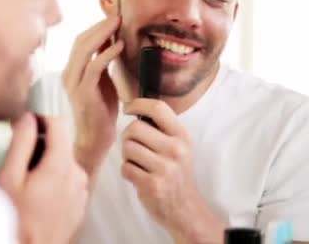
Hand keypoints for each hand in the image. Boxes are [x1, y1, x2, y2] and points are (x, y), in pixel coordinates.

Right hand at [0, 113, 88, 243]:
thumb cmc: (16, 217)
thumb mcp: (10, 176)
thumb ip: (21, 143)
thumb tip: (28, 119)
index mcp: (61, 165)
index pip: (58, 124)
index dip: (40, 119)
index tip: (26, 124)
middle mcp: (77, 175)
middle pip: (60, 144)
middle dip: (40, 146)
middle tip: (19, 162)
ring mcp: (80, 191)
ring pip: (64, 163)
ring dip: (47, 164)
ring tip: (27, 182)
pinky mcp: (79, 204)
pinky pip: (67, 181)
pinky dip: (54, 181)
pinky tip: (38, 195)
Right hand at [62, 16, 123, 176]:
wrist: (95, 138)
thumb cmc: (101, 110)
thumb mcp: (102, 80)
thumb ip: (103, 61)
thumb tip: (112, 39)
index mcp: (71, 70)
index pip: (81, 40)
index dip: (96, 27)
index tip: (114, 17)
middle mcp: (68, 74)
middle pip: (80, 40)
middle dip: (100, 26)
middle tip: (118, 15)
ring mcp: (74, 83)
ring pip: (84, 49)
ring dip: (102, 34)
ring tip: (118, 24)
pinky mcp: (83, 92)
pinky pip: (94, 66)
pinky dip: (107, 53)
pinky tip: (119, 46)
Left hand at [121, 99, 225, 242]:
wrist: (185, 209)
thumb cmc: (176, 173)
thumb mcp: (179, 147)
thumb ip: (162, 128)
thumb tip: (136, 106)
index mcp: (182, 136)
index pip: (158, 107)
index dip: (137, 103)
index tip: (128, 108)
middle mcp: (176, 149)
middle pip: (134, 128)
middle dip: (127, 137)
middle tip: (134, 147)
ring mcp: (165, 168)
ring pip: (127, 147)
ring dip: (127, 156)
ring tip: (138, 164)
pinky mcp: (153, 184)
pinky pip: (125, 167)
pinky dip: (127, 172)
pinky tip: (138, 177)